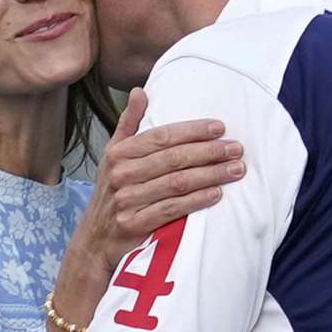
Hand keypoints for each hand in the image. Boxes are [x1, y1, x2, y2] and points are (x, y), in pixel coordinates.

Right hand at [74, 88, 244, 271]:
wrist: (95, 240)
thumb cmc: (112, 193)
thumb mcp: (113, 156)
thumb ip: (128, 124)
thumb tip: (140, 91)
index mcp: (119, 154)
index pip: (161, 136)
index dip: (192, 131)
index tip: (219, 128)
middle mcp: (121, 174)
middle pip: (173, 159)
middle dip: (209, 152)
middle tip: (236, 149)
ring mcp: (127, 200)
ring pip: (177, 183)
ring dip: (210, 175)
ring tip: (235, 170)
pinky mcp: (135, 224)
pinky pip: (172, 209)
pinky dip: (196, 201)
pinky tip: (216, 194)